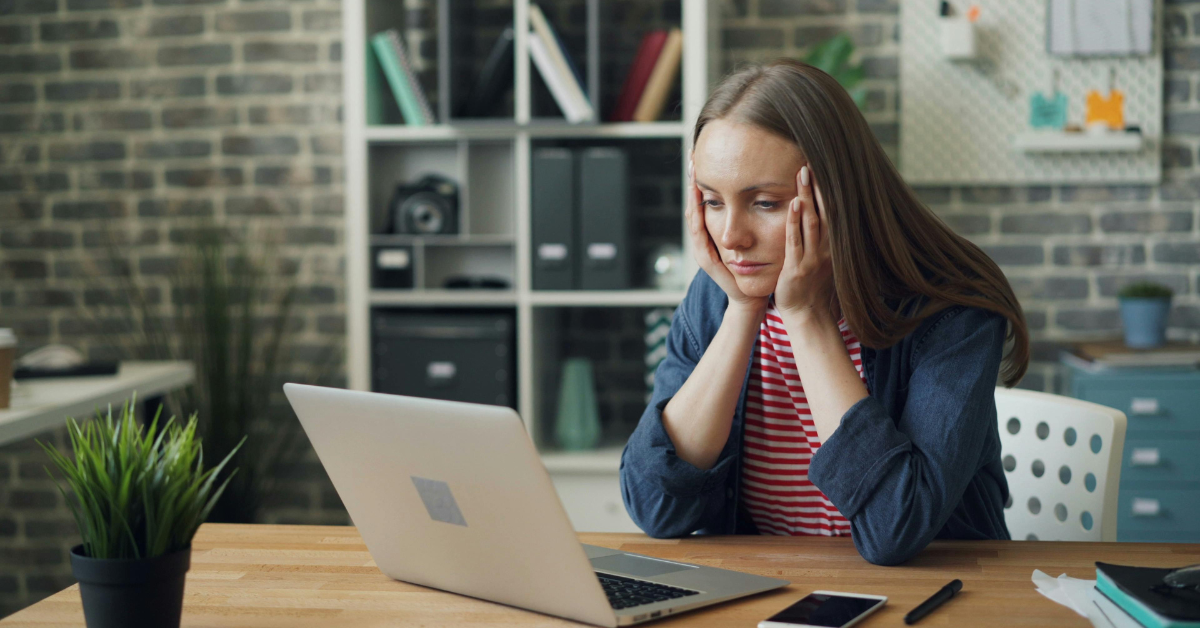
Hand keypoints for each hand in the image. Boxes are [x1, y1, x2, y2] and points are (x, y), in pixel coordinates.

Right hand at [685, 159, 766, 313]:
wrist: (750, 296)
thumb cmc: (755, 266)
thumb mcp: (751, 237)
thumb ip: (750, 218)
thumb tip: (761, 191)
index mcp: (713, 232)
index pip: (704, 201)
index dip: (702, 180)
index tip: (702, 156)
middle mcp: (703, 239)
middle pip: (694, 204)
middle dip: (692, 181)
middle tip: (692, 157)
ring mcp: (701, 248)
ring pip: (692, 216)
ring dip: (691, 194)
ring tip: (693, 173)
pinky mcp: (706, 258)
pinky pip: (698, 232)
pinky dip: (696, 215)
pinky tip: (697, 201)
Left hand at [774, 166, 836, 323]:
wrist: (807, 315)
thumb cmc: (811, 286)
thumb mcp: (821, 258)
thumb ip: (821, 236)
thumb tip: (820, 213)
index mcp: (832, 245)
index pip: (831, 211)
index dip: (826, 189)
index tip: (821, 167)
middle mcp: (826, 249)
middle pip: (824, 211)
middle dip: (818, 186)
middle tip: (811, 161)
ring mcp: (813, 258)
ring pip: (811, 222)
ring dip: (806, 197)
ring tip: (803, 174)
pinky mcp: (797, 268)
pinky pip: (796, 242)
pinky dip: (794, 222)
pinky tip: (791, 204)